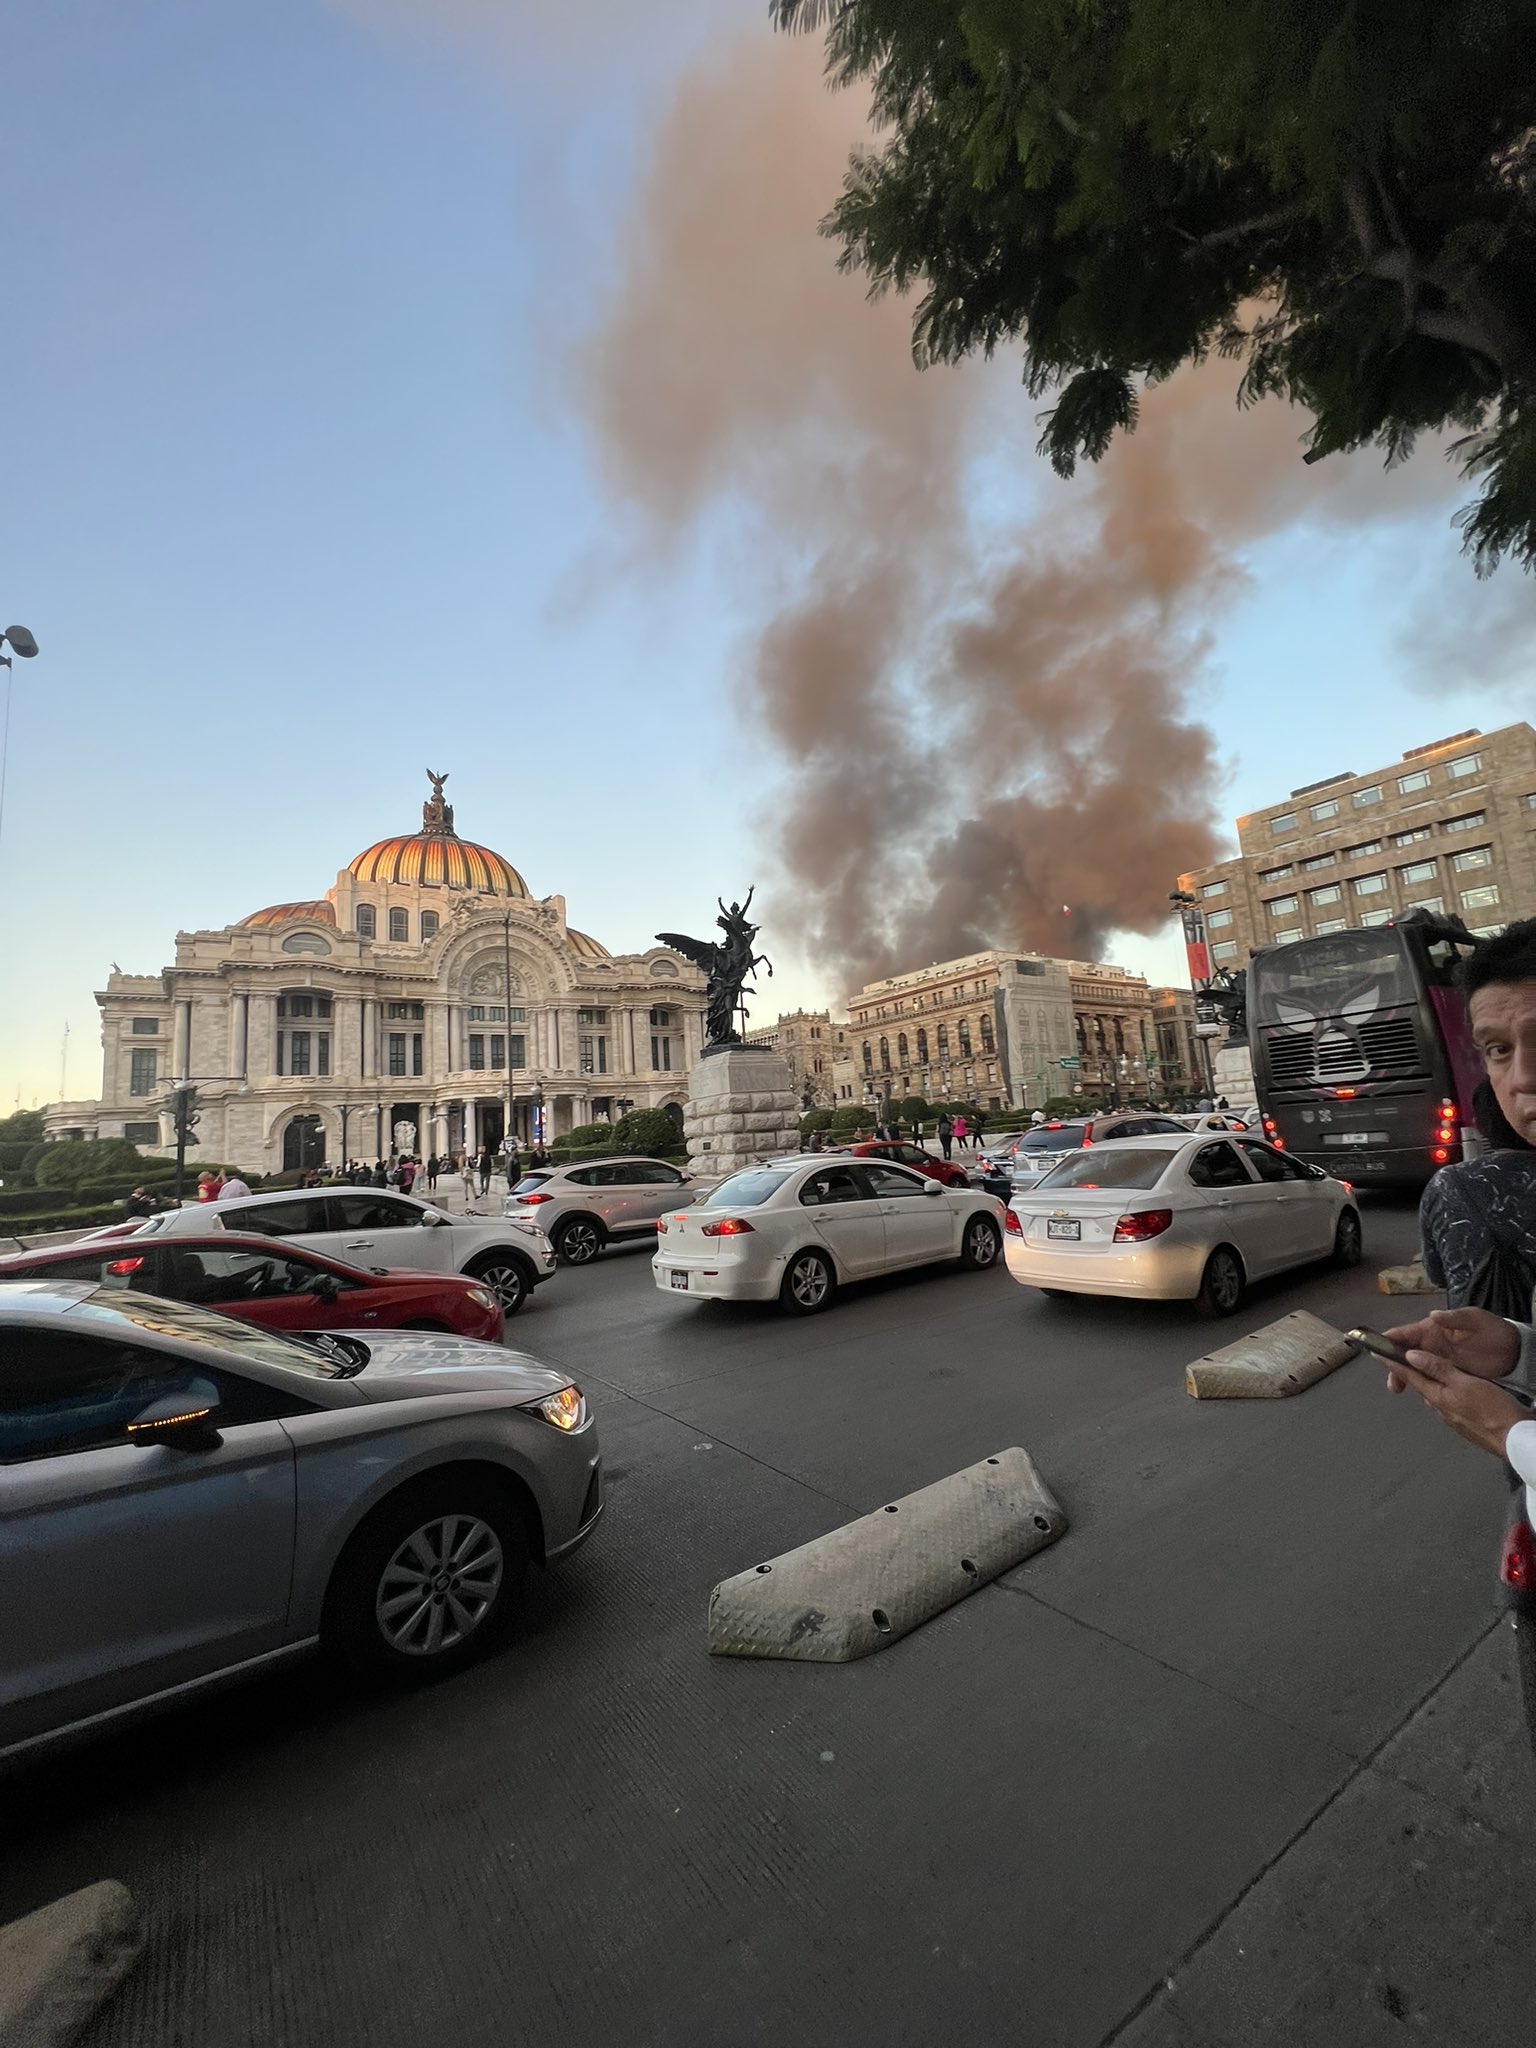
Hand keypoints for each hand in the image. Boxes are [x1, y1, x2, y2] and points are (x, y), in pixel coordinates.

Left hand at [1381, 1342, 1528, 1460]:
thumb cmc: (1492, 1409)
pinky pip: (1448, 1404)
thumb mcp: (1464, 1383)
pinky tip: (1449, 1390)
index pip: (1409, 1376)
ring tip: (1421, 1371)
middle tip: (1397, 1359)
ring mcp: (1453, 1418)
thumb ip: (1438, 1369)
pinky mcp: (1465, 1423)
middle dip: (1408, 1372)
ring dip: (1426, 1382)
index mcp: (1437, 1396)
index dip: (1393, 1363)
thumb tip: (1411, 1356)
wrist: (1514, 1439)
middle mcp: (1440, 1408)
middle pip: (1420, 1385)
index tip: (1377, 1353)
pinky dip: (1443, 1392)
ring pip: (1435, 1395)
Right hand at [1383, 1307, 1519, 1392]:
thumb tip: (1432, 1315)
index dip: (1389, 1340)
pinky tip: (1414, 1391)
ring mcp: (1438, 1359)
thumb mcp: (1474, 1319)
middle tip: (1391, 1380)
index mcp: (1433, 1329)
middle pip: (1404, 1353)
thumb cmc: (1491, 1330)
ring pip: (1413, 1367)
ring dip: (1402, 1375)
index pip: (1405, 1333)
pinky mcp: (1447, 1372)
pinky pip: (1426, 1377)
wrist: (1513, 1350)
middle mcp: (1431, 1344)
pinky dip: (1417, 1383)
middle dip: (1393, 1365)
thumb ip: (1454, 1318)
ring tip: (1397, 1388)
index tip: (1375, 1349)